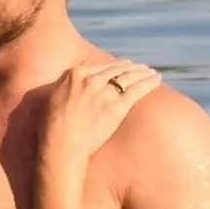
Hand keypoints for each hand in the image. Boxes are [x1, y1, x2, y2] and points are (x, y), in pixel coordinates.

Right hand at [41, 60, 161, 157]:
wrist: (62, 142)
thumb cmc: (52, 124)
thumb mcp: (53, 97)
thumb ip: (65, 85)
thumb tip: (72, 81)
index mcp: (75, 74)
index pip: (99, 66)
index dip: (112, 65)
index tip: (120, 65)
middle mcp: (92, 79)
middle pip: (116, 69)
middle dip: (130, 67)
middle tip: (140, 67)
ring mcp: (106, 92)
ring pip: (129, 76)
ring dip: (142, 72)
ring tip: (151, 72)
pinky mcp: (118, 106)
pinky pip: (138, 90)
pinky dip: (149, 83)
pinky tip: (157, 79)